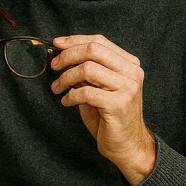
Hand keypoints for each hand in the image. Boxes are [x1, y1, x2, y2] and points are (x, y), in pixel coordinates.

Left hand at [50, 34, 156, 185]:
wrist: (128, 144)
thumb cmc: (110, 116)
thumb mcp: (100, 87)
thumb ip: (88, 70)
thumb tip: (61, 54)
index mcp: (129, 63)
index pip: (99, 41)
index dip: (74, 40)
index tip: (56, 44)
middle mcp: (132, 72)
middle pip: (93, 50)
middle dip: (67, 55)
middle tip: (53, 66)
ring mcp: (127, 88)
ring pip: (87, 69)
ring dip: (66, 77)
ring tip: (57, 88)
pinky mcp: (118, 104)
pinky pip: (86, 92)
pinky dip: (70, 96)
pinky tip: (66, 101)